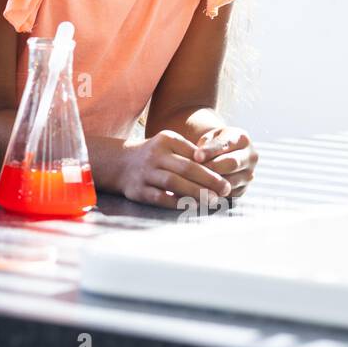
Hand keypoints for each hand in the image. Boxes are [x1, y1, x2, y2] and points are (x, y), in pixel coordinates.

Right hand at [119, 130, 233, 209]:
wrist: (121, 163)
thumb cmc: (155, 156)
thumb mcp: (170, 145)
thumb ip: (190, 154)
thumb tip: (218, 170)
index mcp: (166, 140)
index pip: (193, 154)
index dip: (211, 167)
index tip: (226, 177)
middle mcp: (155, 155)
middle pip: (186, 167)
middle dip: (209, 180)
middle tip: (225, 189)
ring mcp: (145, 172)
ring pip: (173, 182)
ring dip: (195, 192)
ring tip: (212, 200)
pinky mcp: (138, 190)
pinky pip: (159, 197)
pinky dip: (176, 203)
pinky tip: (190, 206)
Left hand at [193, 126, 257, 197]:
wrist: (222, 155)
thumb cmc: (212, 142)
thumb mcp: (208, 135)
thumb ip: (205, 142)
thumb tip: (198, 157)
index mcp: (241, 138)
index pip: (226, 144)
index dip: (210, 151)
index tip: (197, 156)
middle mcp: (250, 157)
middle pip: (232, 164)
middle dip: (212, 167)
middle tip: (194, 169)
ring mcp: (248, 175)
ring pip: (231, 181)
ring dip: (212, 182)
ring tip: (196, 179)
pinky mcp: (242, 189)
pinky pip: (228, 194)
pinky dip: (214, 193)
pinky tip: (201, 189)